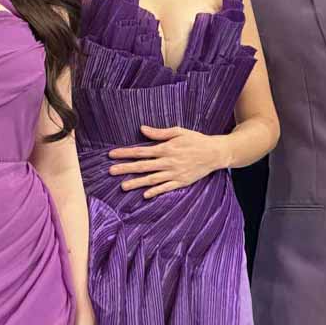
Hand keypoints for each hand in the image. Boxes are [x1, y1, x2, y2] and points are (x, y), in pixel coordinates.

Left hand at [108, 125, 228, 198]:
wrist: (215, 153)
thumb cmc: (196, 140)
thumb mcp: (178, 131)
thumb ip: (159, 133)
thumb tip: (142, 129)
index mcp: (166, 148)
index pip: (141, 151)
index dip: (125, 153)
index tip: (112, 155)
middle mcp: (168, 162)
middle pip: (142, 166)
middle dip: (125, 169)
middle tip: (110, 171)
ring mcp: (174, 173)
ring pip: (152, 179)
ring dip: (136, 183)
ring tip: (123, 186)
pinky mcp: (181, 182)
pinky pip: (166, 188)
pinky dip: (156, 191)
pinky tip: (145, 195)